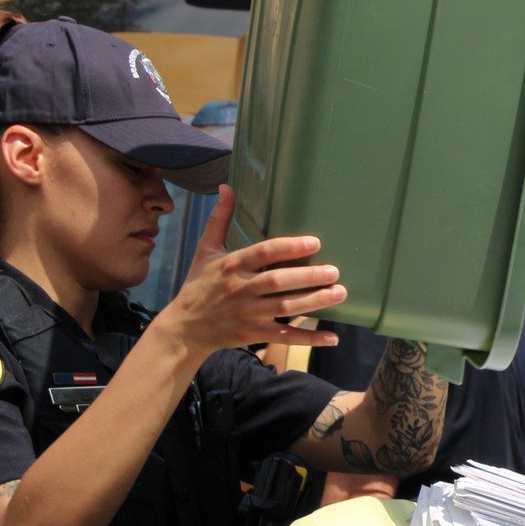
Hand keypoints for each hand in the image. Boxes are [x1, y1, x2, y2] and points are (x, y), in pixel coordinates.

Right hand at [152, 185, 347, 356]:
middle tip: (335, 271)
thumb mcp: (205, 251)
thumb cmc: (198, 285)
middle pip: (278, 282)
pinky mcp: (253, 334)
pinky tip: (332, 337)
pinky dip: (308, 338)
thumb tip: (226, 187)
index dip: (289, 247)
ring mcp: (247, 314)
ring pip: (285, 308)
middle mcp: (240, 289)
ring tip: (340, 293)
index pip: (263, 253)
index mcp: (231, 265)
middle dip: (308, 276)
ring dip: (314, 302)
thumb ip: (219, 219)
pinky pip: (285, 336)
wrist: (184, 329)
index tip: (315, 242)